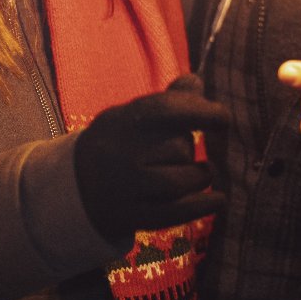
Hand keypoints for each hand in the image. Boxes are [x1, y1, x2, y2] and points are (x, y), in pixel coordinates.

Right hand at [74, 75, 228, 239]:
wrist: (77, 186)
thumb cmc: (118, 143)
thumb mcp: (132, 115)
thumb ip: (167, 100)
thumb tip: (197, 83)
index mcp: (124, 121)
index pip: (168, 110)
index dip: (203, 112)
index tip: (223, 118)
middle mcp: (122, 154)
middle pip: (179, 147)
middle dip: (189, 149)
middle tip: (179, 153)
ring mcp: (126, 188)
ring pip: (180, 181)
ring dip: (199, 177)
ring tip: (200, 173)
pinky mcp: (133, 216)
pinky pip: (176, 213)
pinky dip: (204, 205)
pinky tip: (219, 199)